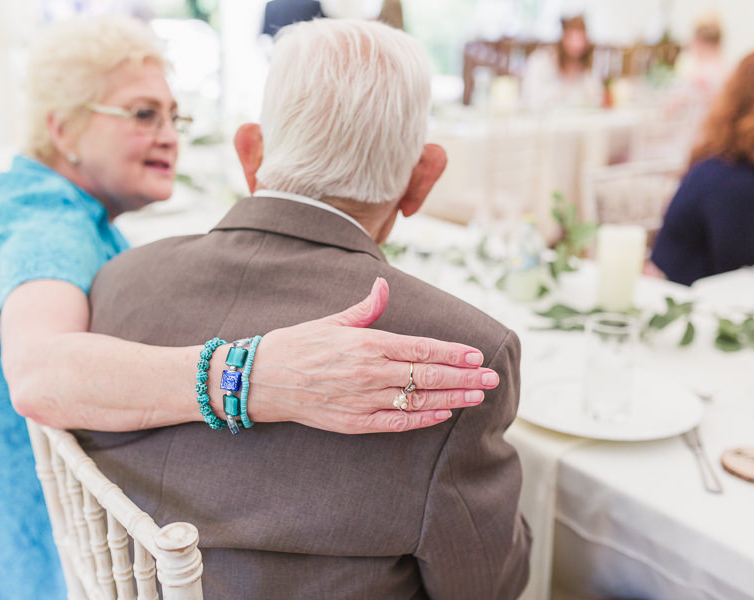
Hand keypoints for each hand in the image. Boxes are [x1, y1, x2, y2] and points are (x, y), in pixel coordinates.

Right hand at [250, 278, 498, 433]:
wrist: (261, 380)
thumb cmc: (296, 345)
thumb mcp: (332, 321)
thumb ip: (365, 308)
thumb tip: (384, 285)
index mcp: (365, 343)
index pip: (420, 347)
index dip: (452, 352)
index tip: (477, 355)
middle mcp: (368, 372)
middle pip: (426, 375)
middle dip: (463, 377)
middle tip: (492, 379)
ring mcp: (361, 400)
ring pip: (417, 400)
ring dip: (451, 399)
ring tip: (477, 397)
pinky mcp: (353, 422)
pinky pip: (395, 423)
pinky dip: (422, 420)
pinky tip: (443, 415)